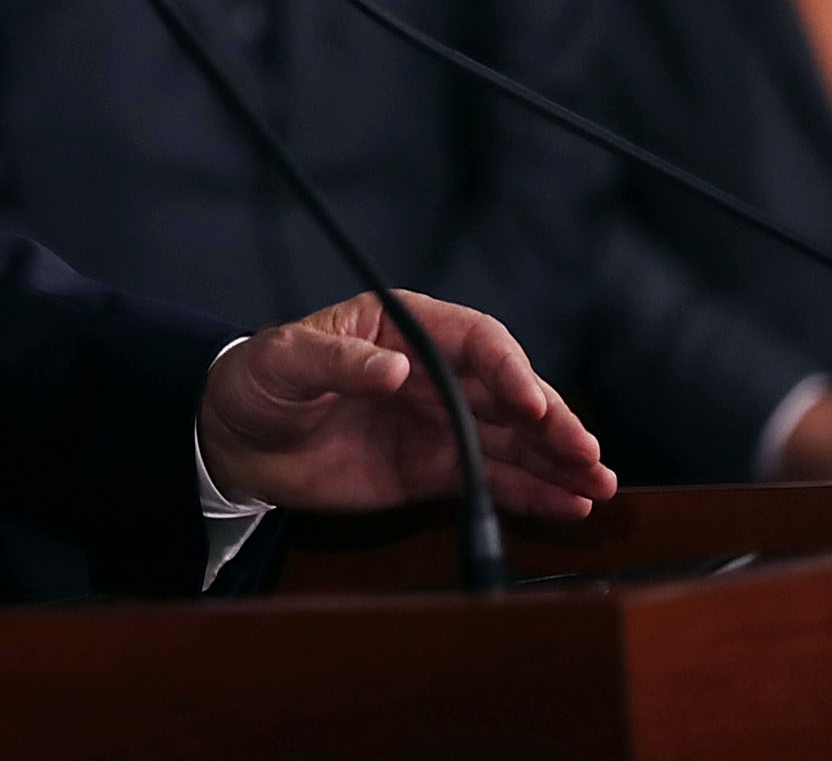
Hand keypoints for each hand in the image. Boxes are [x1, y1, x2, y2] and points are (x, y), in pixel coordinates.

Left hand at [196, 290, 615, 518]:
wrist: (232, 441)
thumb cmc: (255, 382)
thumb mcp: (284, 360)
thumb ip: (336, 360)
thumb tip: (394, 367)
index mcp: (405, 327)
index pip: (477, 341)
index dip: (510, 370)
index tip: (533, 404)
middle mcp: (433, 372)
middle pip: (509, 393)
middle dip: (553, 422)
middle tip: (587, 453)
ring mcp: (438, 422)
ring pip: (513, 438)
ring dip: (557, 460)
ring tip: (598, 484)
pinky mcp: (432, 468)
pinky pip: (491, 477)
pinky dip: (531, 491)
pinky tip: (568, 504)